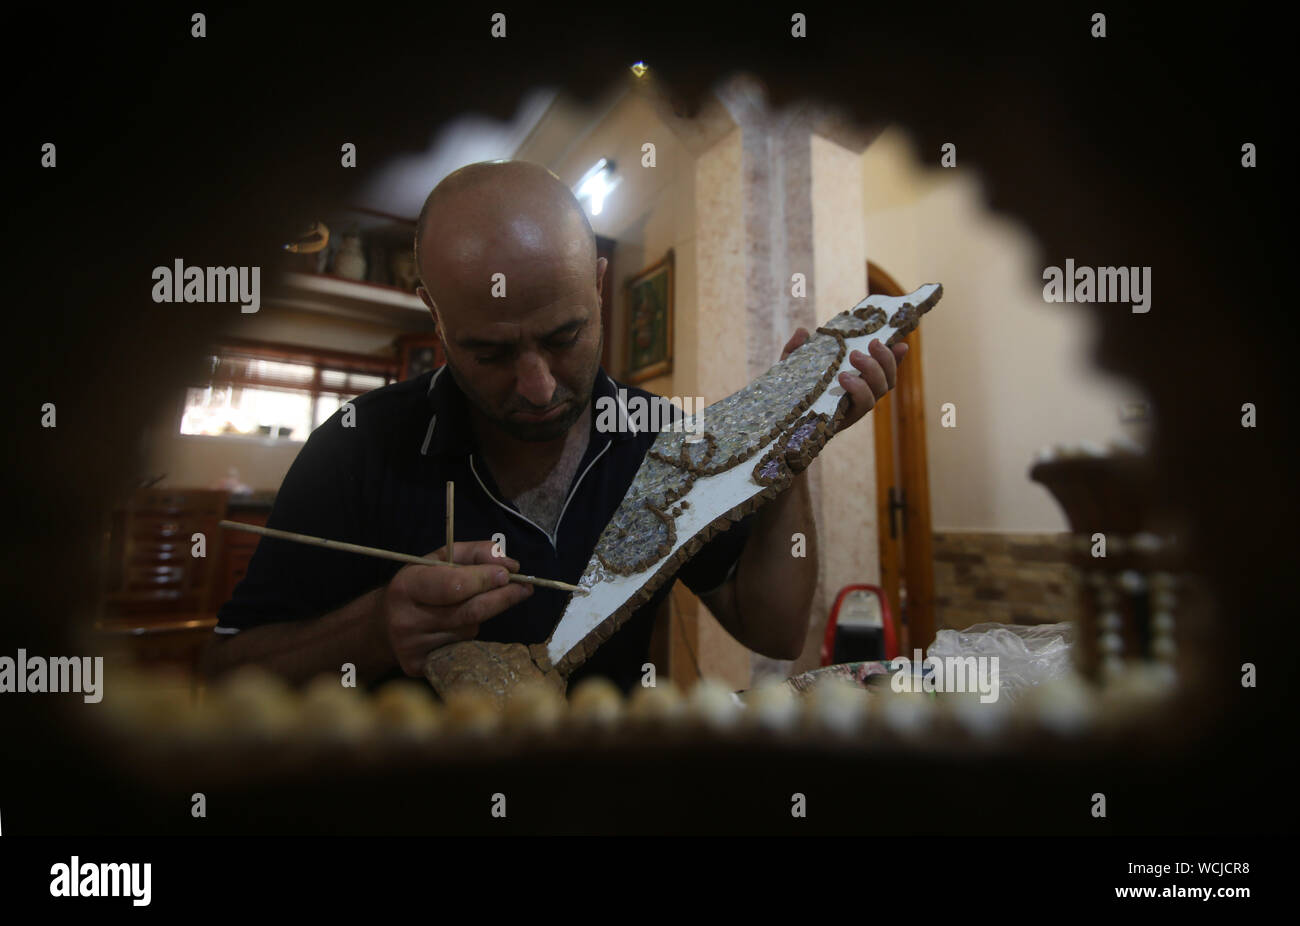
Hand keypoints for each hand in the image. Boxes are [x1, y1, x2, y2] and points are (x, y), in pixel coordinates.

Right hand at [377, 539, 533, 676]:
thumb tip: (509, 564)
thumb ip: (476, 553)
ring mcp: (412, 648)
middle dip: (502, 598)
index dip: (485, 579)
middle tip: (525, 588)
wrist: (384, 623)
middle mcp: (406, 620)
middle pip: (470, 612)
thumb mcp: (440, 558)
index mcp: (407, 586)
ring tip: (471, 604)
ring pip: (468, 630)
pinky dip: (468, 634)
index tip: (509, 573)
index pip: (455, 585)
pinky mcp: (419, 668)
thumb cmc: (420, 584)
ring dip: (481, 615)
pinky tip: (459, 626)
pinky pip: (462, 648)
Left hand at [779, 328, 907, 430]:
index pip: (883, 370)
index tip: (902, 343)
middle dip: (884, 360)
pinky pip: (861, 406)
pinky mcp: (846, 419)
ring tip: (853, 358)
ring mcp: (854, 408)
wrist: (779, 424)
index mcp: (856, 380)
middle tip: (869, 345)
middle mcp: (860, 395)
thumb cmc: (790, 394)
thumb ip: (797, 350)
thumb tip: (803, 332)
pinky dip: (858, 389)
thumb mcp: (792, 369)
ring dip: (871, 372)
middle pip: (887, 380)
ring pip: (878, 392)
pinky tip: (845, 378)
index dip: (895, 358)